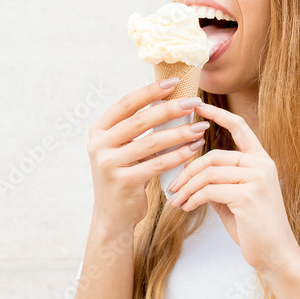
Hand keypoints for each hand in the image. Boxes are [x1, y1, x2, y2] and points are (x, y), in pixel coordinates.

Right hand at [87, 78, 208, 228]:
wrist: (112, 216)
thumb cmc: (124, 176)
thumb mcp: (123, 149)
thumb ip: (137, 129)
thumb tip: (168, 100)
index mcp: (98, 130)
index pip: (126, 103)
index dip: (150, 91)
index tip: (174, 82)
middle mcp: (99, 144)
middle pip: (141, 120)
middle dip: (171, 109)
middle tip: (195, 102)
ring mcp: (109, 164)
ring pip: (152, 142)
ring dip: (180, 133)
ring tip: (200, 127)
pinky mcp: (123, 181)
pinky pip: (158, 164)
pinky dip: (179, 155)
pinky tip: (194, 148)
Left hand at [166, 102, 299, 274]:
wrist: (276, 255)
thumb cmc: (255, 229)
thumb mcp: (235, 199)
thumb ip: (220, 181)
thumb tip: (192, 174)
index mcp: (261, 161)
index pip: (239, 127)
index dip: (217, 114)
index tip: (198, 105)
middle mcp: (262, 165)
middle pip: (214, 156)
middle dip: (187, 171)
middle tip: (172, 187)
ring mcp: (257, 179)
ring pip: (208, 173)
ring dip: (187, 188)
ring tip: (176, 201)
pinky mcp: (248, 196)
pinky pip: (209, 191)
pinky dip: (193, 199)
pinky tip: (187, 208)